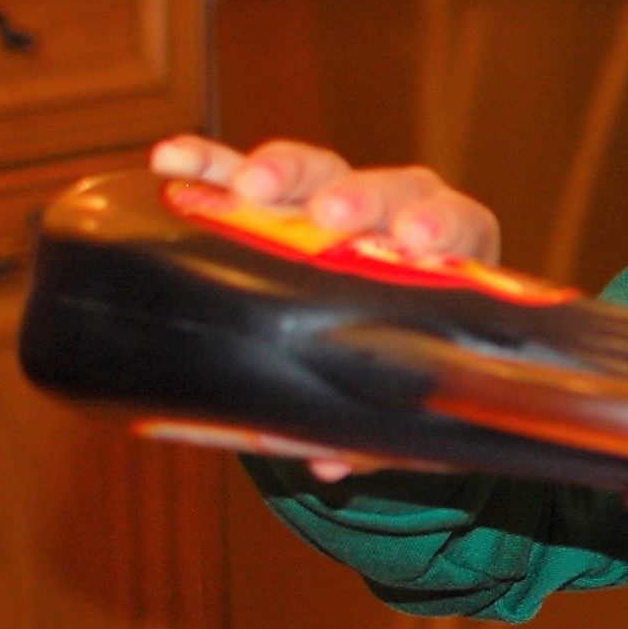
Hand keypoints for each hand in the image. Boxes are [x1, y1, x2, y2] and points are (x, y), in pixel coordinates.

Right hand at [146, 136, 504, 485]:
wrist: (358, 336)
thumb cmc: (392, 360)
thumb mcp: (395, 396)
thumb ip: (372, 431)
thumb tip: (330, 465)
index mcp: (446, 256)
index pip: (455, 225)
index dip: (438, 225)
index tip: (416, 238)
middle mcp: (391, 215)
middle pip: (382, 190)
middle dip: (356, 197)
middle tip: (330, 214)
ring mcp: (327, 200)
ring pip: (312, 172)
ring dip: (281, 172)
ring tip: (249, 187)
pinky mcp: (266, 199)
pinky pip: (234, 175)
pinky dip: (207, 166)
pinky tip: (172, 163)